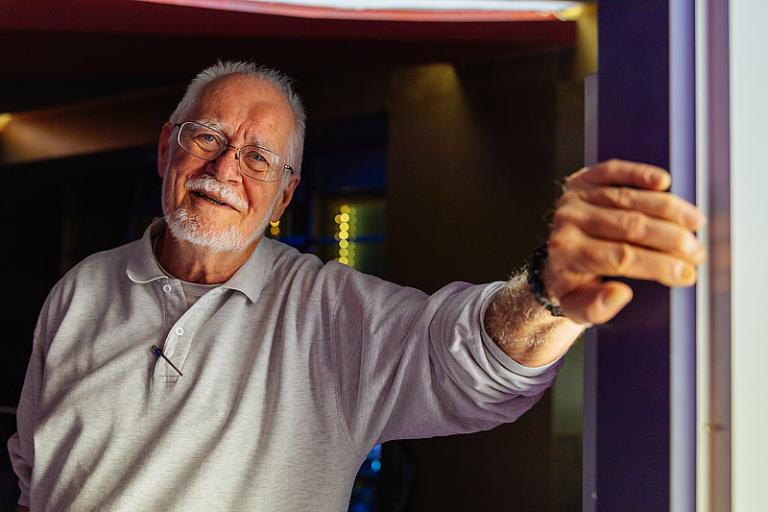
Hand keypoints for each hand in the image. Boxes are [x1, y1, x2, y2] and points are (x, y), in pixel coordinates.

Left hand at [544, 159, 705, 324]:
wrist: (553, 258)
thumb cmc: (574, 285)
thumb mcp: (578, 308)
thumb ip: (596, 308)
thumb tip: (621, 293)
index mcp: (568, 255)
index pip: (621, 257)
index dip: (659, 264)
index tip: (688, 273)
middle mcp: (568, 222)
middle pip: (630, 226)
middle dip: (671, 239)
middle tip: (698, 252)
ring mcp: (574, 198)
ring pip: (628, 198)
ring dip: (668, 209)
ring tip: (696, 223)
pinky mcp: (581, 180)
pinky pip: (613, 172)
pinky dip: (639, 174)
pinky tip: (663, 182)